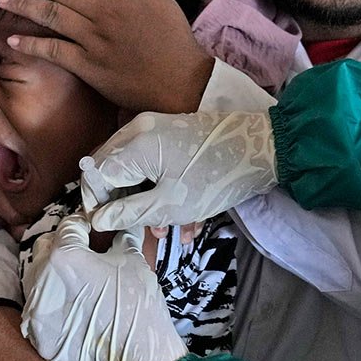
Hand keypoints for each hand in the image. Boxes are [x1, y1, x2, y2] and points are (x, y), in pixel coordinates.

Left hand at [0, 0, 214, 114]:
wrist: (180, 81)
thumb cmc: (174, 41)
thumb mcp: (162, 1)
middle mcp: (103, 12)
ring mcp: (93, 39)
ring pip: (52, 15)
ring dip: (23, 5)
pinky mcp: (88, 65)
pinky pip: (54, 51)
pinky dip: (32, 44)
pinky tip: (13, 38)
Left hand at [21, 217, 185, 360]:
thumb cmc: (137, 305)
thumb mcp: (133, 261)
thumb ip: (121, 236)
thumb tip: (122, 223)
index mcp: (63, 256)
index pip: (68, 226)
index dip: (84, 222)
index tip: (93, 226)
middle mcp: (40, 280)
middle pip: (45, 248)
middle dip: (63, 245)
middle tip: (85, 251)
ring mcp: (35, 310)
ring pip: (37, 279)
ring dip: (54, 273)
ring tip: (78, 280)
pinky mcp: (37, 335)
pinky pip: (39, 309)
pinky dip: (54, 303)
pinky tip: (74, 307)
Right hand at [82, 109, 278, 230]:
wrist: (265, 149)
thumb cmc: (216, 179)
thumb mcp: (169, 206)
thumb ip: (128, 213)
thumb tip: (97, 220)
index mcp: (135, 144)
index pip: (95, 175)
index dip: (96, 204)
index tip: (104, 226)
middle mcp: (140, 130)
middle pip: (112, 169)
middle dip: (121, 203)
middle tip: (136, 229)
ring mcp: (158, 129)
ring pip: (135, 169)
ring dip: (144, 201)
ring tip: (165, 231)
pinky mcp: (174, 134)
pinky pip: (154, 163)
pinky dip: (161, 189)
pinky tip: (184, 221)